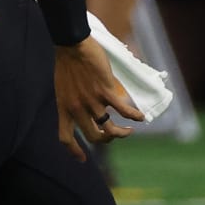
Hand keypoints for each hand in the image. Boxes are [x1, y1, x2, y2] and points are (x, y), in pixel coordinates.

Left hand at [52, 38, 144, 161]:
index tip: (82, 158)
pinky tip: (141, 117)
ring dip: (122, 133)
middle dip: (107, 139)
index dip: (74, 151)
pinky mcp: (106, 92)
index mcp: (64, 109)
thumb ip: (72, 101)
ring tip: (129, 130)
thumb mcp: (63, 88)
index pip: (65, 138)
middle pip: (94, 137)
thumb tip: (83, 109)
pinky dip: (134, 116)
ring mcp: (92, 102)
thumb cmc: (66, 63)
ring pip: (110, 129)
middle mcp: (78, 110)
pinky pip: (124, 110)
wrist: (72, 45)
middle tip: (114, 134)